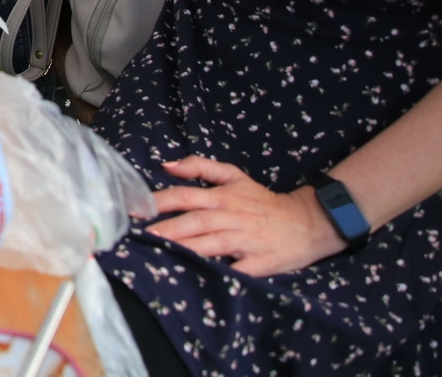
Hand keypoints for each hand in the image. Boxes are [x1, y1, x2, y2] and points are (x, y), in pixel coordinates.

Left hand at [147, 156, 347, 275]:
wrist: (306, 223)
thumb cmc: (262, 201)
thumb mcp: (235, 176)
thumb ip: (201, 166)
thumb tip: (168, 164)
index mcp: (223, 197)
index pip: (184, 195)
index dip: (159, 201)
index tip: (134, 208)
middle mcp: (230, 217)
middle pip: (193, 222)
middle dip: (165, 228)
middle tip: (138, 235)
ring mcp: (244, 241)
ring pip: (209, 245)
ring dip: (184, 248)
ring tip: (158, 253)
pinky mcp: (257, 263)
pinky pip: (234, 269)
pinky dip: (217, 272)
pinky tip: (197, 277)